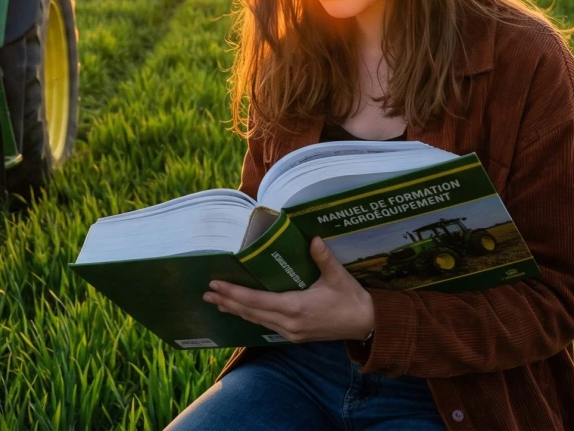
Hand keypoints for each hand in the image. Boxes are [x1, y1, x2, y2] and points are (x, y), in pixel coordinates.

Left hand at [203, 236, 375, 342]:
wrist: (367, 325)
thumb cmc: (352, 299)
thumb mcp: (338, 276)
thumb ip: (323, 257)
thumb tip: (313, 238)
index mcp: (297, 307)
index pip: (258, 301)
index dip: (235, 294)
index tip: (216, 286)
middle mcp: (290, 323)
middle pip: (251, 313)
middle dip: (228, 302)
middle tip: (206, 294)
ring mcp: (292, 332)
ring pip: (256, 321)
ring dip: (236, 310)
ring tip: (216, 302)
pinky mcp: (295, 336)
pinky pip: (267, 326)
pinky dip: (251, 317)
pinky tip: (241, 312)